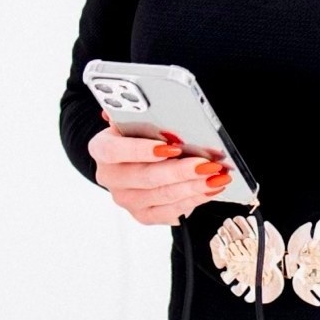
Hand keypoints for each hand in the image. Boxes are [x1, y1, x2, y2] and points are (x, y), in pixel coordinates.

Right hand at [88, 111, 233, 225]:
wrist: (131, 160)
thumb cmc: (137, 134)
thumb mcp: (135, 119)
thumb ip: (140, 114)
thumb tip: (152, 105)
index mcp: (102, 149)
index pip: (115, 151)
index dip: (142, 150)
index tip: (171, 146)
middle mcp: (110, 177)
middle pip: (146, 177)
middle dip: (181, 171)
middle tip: (207, 164)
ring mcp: (126, 199)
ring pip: (162, 196)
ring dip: (194, 186)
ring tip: (217, 175)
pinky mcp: (143, 214)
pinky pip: (170, 211)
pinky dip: (195, 199)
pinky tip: (211, 188)